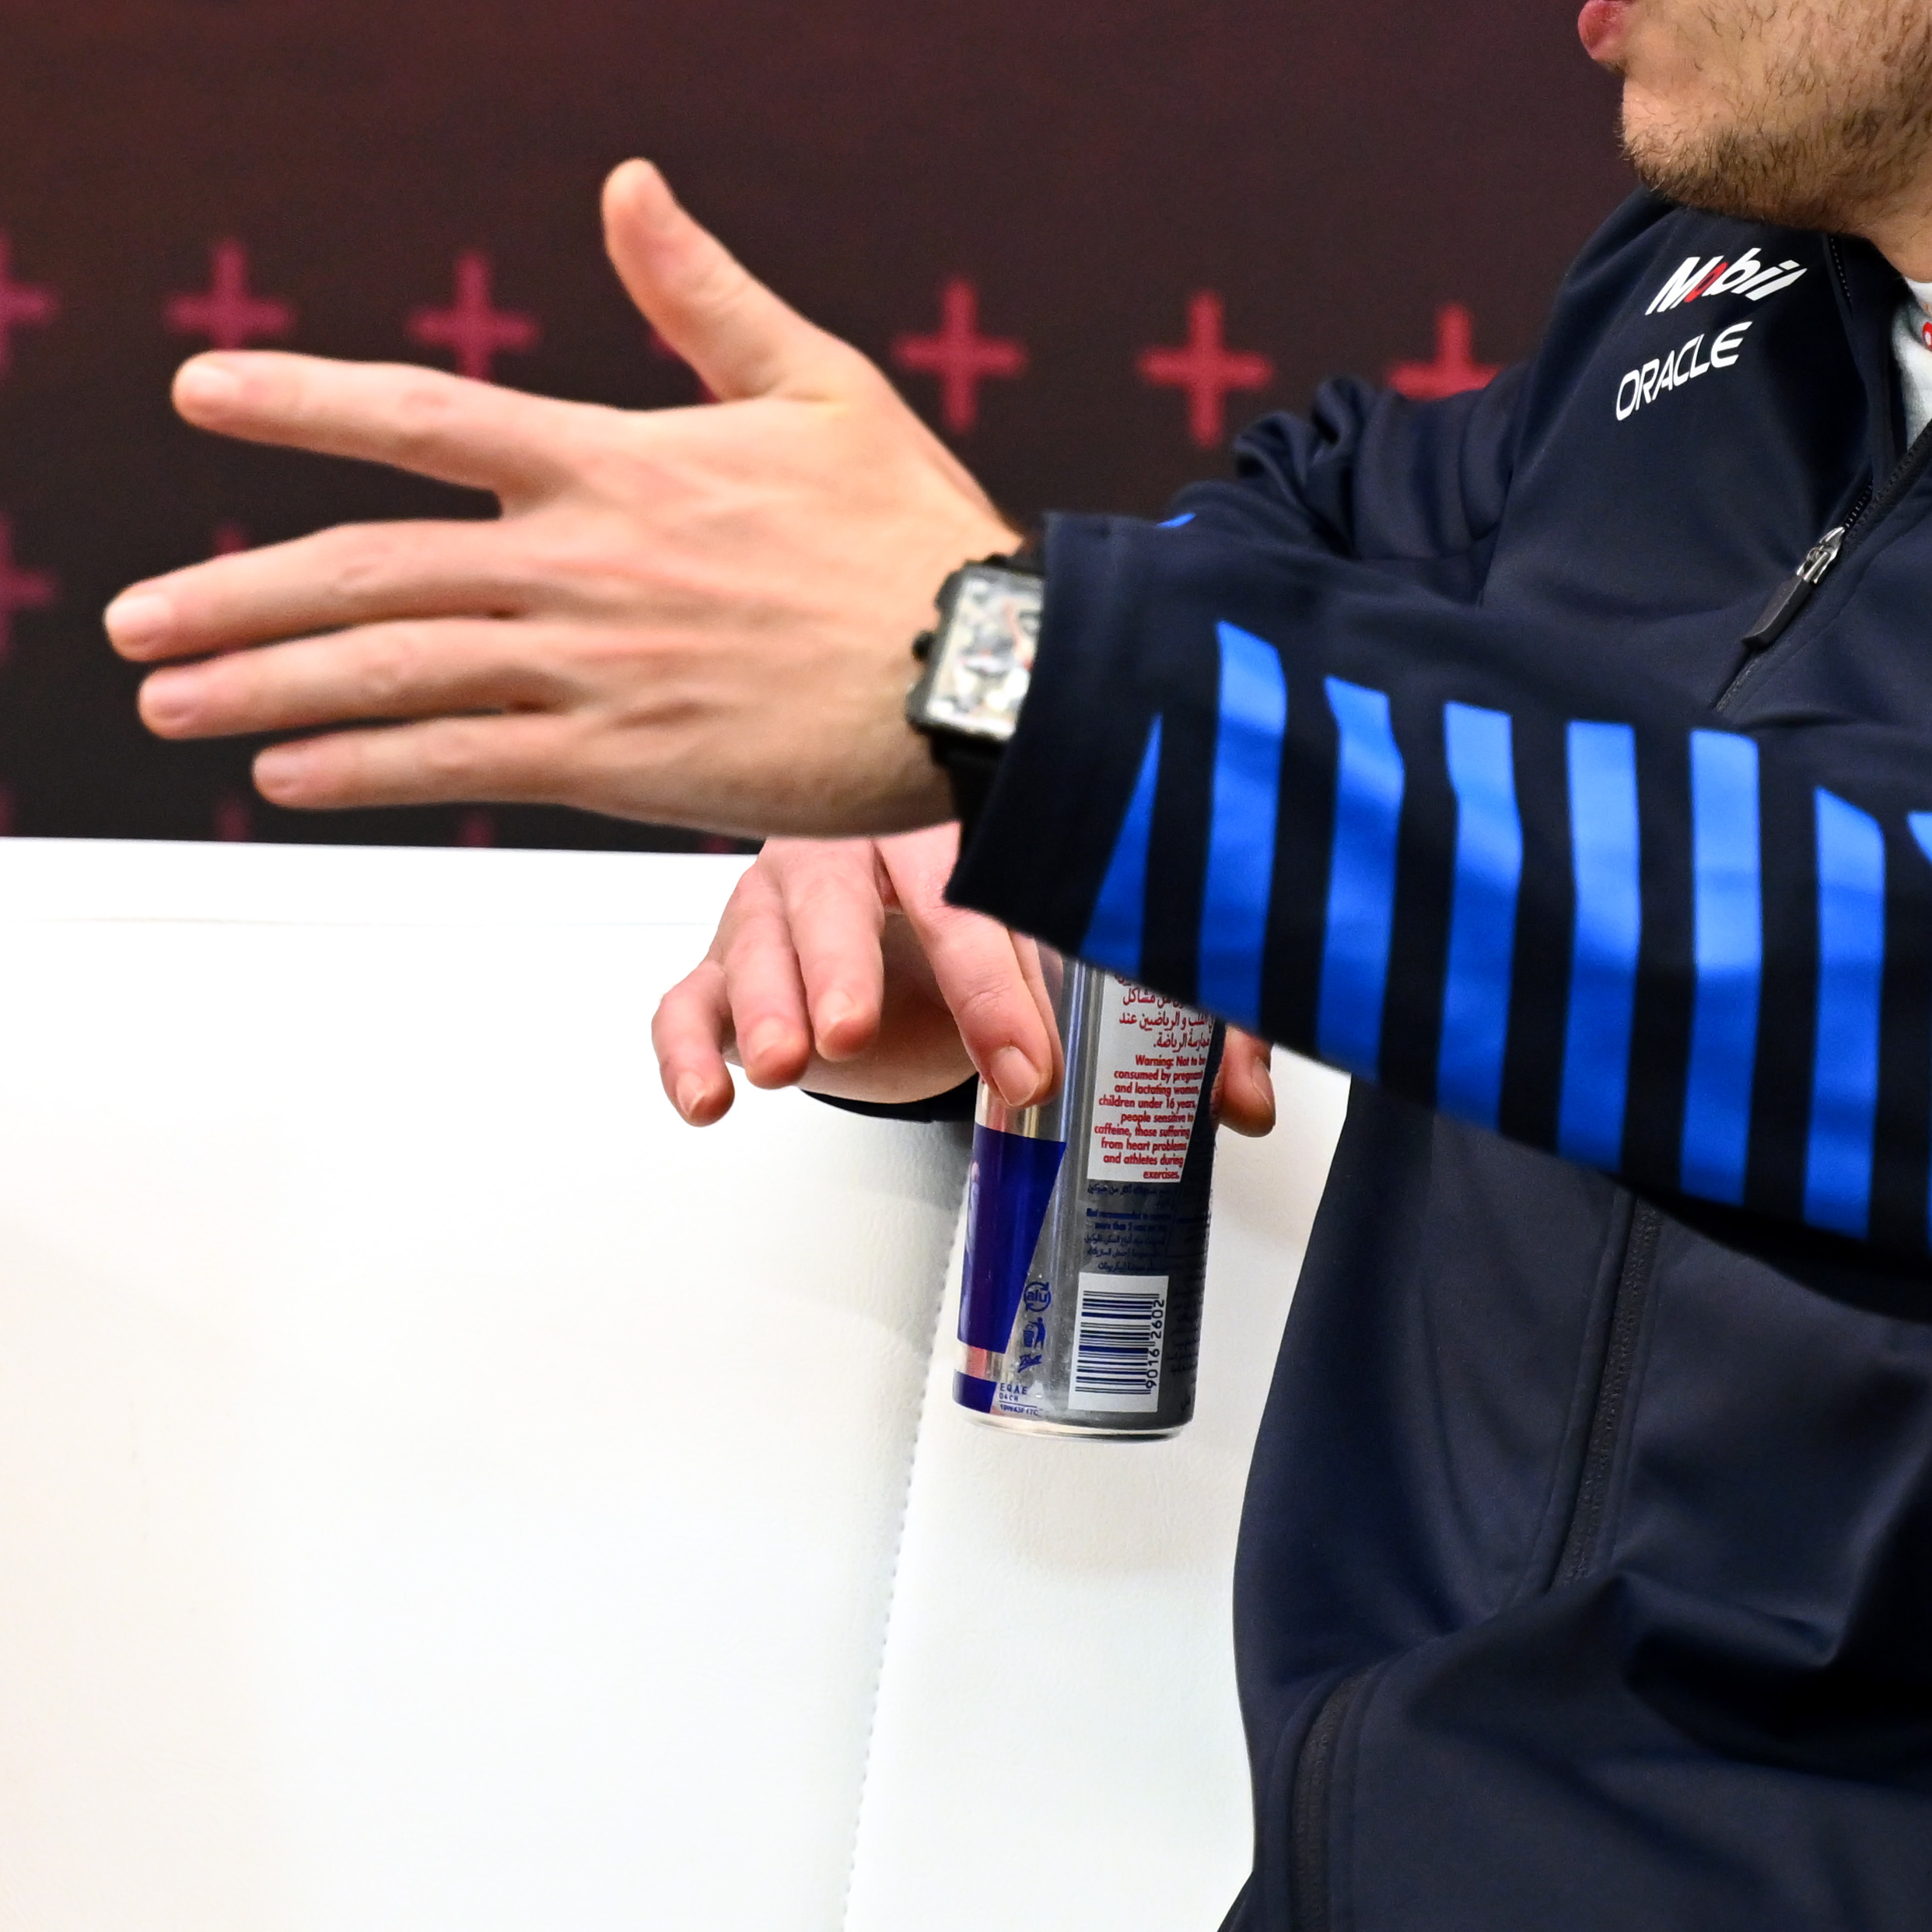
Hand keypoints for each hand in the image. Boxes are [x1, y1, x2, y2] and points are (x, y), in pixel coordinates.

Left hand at [104, 160, 1005, 836]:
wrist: (990, 679)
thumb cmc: (910, 531)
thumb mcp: (814, 381)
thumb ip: (698, 291)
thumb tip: (626, 183)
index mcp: (613, 462)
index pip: (422, 416)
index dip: (300, 400)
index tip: (197, 392)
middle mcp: (579, 563)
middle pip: (367, 572)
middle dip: (233, 595)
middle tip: (128, 620)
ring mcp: (592, 669)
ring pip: (390, 676)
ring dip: (264, 692)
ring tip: (165, 701)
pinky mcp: (618, 763)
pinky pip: (459, 767)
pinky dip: (361, 772)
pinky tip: (283, 777)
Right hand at [652, 827, 1280, 1136]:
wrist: (912, 895)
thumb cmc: (999, 911)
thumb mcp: (1094, 961)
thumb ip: (1178, 1026)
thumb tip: (1243, 1104)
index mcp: (952, 827)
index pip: (971, 890)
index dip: (995, 979)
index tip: (1027, 1064)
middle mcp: (856, 850)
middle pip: (839, 894)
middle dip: (842, 965)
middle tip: (850, 1033)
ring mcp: (782, 903)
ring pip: (759, 936)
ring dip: (769, 1000)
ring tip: (790, 1062)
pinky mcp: (728, 964)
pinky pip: (689, 995)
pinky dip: (688, 1046)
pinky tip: (711, 1096)